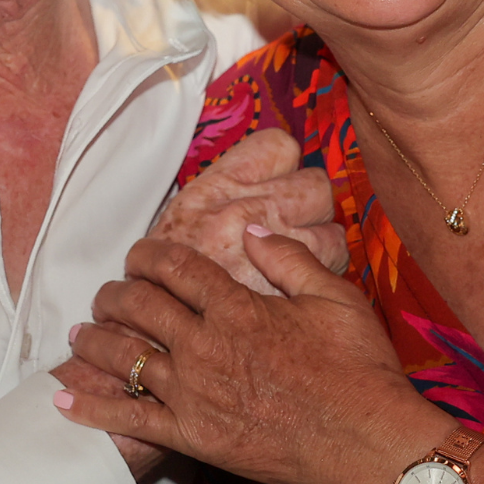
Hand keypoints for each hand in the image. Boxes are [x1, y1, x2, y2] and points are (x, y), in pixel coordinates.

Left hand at [54, 230, 437, 483]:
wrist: (364, 441)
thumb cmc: (358, 368)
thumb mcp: (334, 297)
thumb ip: (288, 258)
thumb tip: (250, 230)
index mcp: (237, 306)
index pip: (175, 267)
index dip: (148, 255)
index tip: (138, 255)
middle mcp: (205, 345)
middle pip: (140, 307)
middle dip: (115, 293)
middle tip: (108, 293)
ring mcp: (193, 394)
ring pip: (125, 358)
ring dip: (95, 341)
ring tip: (79, 334)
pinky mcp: (191, 436)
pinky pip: (130, 419)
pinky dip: (93, 409)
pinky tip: (64, 401)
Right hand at [151, 128, 347, 294]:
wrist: (151, 336)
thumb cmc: (159, 284)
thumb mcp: (174, 227)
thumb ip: (214, 202)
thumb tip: (249, 186)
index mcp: (216, 189)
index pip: (278, 147)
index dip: (284, 168)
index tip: (278, 187)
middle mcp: (246, 209)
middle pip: (315, 184)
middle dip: (312, 206)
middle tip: (297, 226)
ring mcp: (269, 247)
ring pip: (332, 225)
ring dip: (323, 240)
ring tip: (303, 259)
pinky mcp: (288, 283)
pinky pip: (331, 260)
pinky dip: (325, 272)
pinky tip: (303, 288)